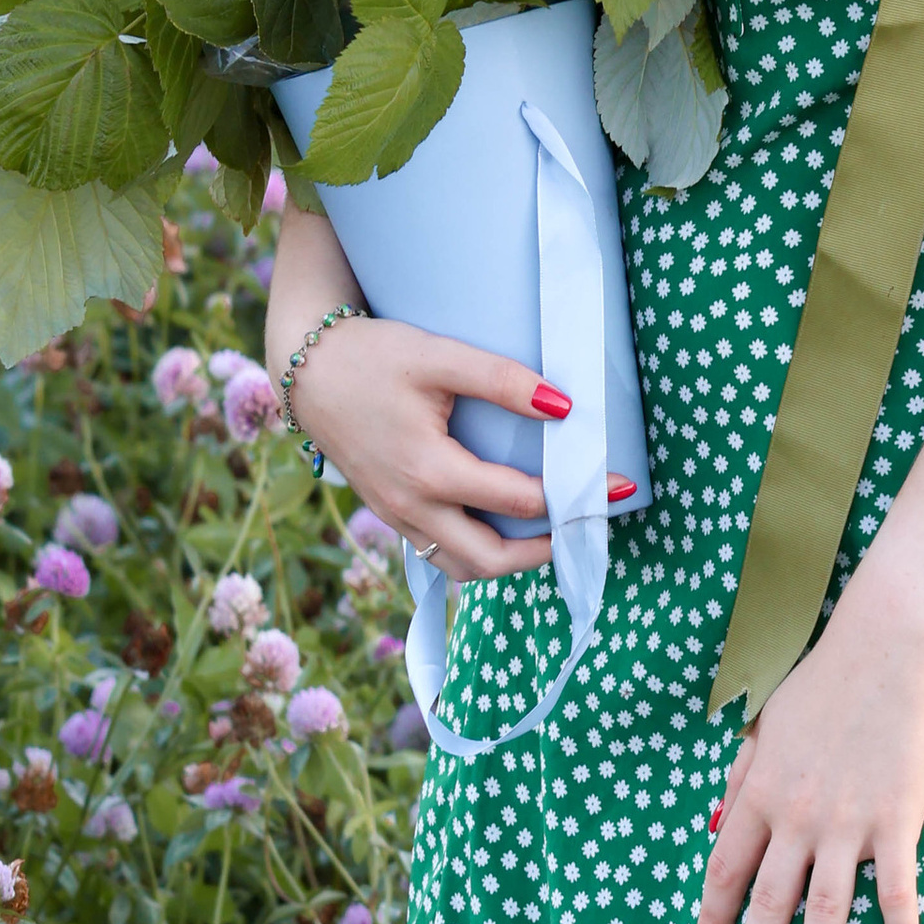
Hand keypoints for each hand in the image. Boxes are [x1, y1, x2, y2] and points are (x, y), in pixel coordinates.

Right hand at [291, 315, 586, 583]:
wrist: (305, 370)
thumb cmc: (372, 356)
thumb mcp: (438, 356)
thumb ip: (502, 380)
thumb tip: (564, 407)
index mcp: (428, 472)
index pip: (518, 502)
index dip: (573, 496)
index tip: (618, 486)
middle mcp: (412, 508)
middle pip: (492, 560)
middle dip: (548, 550)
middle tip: (591, 525)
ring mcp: (397, 518)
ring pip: (463, 567)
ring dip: (511, 561)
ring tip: (553, 534)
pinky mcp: (390, 514)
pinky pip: (440, 555)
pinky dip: (478, 553)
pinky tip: (505, 531)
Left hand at [690, 603, 923, 923]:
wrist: (885, 650)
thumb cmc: (823, 684)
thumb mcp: (764, 726)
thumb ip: (740, 779)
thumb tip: (718, 825)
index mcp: (761, 795)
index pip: (725, 872)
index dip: (711, 920)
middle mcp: (797, 818)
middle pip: (767, 904)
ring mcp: (848, 824)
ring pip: (825, 910)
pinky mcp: (897, 822)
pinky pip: (896, 892)